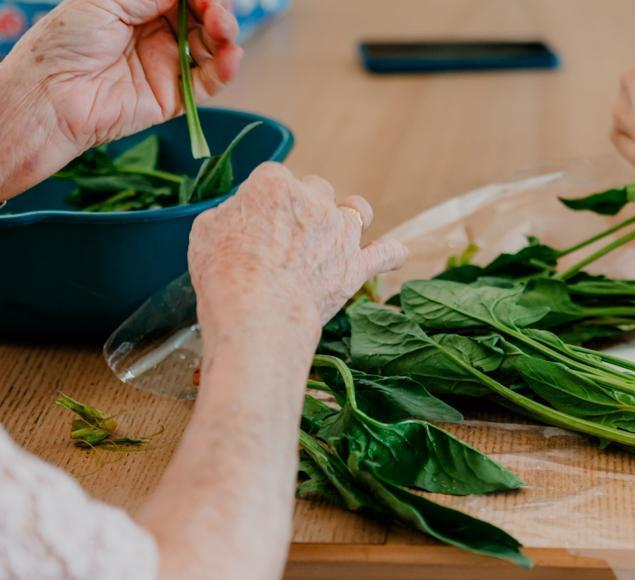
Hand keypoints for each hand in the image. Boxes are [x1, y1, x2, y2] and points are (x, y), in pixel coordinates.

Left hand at [0, 0, 240, 198]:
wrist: (52, 95)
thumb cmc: (66, 42)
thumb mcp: (107, 0)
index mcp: (139, 7)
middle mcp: (157, 34)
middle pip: (204, 20)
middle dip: (217, 14)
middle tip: (217, 15)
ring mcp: (168, 65)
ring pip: (212, 49)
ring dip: (225, 38)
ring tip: (224, 34)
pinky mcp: (175, 97)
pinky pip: (208, 83)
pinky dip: (225, 70)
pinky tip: (231, 57)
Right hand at [188, 163, 408, 351]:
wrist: (260, 313)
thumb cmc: (224, 273)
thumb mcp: (206, 231)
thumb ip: (231, 214)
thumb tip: (242, 215)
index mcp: (275, 185)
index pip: (273, 177)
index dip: (264, 199)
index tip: (255, 220)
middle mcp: (315, 201)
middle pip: (316, 189)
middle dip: (304, 205)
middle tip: (289, 234)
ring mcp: (341, 233)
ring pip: (357, 208)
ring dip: (350, 215)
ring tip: (340, 231)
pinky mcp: (357, 266)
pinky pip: (387, 253)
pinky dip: (391, 253)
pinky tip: (393, 255)